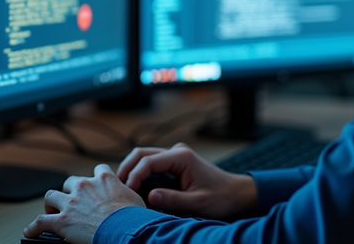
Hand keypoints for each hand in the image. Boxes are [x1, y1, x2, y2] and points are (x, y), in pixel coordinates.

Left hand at [23, 164, 144, 243]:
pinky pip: (40, 221)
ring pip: (51, 196)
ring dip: (51, 203)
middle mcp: (84, 187)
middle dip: (70, 190)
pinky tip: (30, 231)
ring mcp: (71, 203)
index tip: (96, 183)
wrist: (124, 230)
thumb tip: (129, 198)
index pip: (98, 169)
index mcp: (104, 179)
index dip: (96, 177)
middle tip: (72, 201)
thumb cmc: (132, 217)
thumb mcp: (135, 198)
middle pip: (71, 181)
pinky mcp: (61, 221)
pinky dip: (34, 227)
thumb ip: (126, 193)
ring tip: (52, 211)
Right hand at [117, 142, 257, 219]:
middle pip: (141, 154)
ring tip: (122, 188)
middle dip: (127, 169)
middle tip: (116, 187)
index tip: (127, 191)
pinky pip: (151, 164)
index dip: (134, 175)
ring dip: (131, 170)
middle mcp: (177, 151)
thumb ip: (172, 199)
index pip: (148, 161)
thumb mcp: (197, 202)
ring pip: (144, 157)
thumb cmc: (221, 197)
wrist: (236, 193)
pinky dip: (140, 173)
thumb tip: (149, 197)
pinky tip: (133, 187)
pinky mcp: (174, 162)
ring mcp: (175, 155)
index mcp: (182, 157)